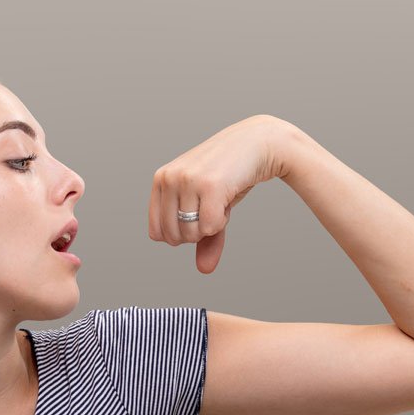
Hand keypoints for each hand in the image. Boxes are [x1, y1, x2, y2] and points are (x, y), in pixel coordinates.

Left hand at [148, 114, 295, 273]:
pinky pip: (209, 227)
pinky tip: (226, 202)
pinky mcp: (209, 185)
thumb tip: (204, 270)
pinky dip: (221, 223)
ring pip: (190, 234)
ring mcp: (187, 181)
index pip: (156, 232)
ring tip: (219, 202)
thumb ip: (203, 237)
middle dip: (196, 234)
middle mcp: (169, 178)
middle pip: (173, 237)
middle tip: (211, 210)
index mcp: (161, 180)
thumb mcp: (209, 205)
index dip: (181, 235)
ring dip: (210, 227)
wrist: (257, 144)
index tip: (197, 217)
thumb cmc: (230, 175)